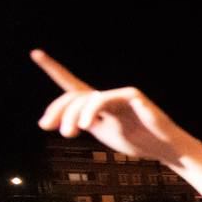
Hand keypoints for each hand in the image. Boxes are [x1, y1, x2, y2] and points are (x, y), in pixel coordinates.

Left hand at [32, 51, 194, 165]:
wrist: (166, 148)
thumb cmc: (138, 140)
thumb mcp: (104, 133)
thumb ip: (82, 123)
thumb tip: (48, 122)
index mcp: (99, 104)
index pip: (72, 84)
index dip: (54, 68)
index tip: (35, 53)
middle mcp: (107, 95)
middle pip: (73, 96)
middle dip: (58, 111)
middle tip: (50, 128)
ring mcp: (120, 94)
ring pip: (86, 98)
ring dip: (73, 115)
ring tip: (69, 133)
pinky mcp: (133, 96)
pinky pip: (104, 100)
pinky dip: (91, 111)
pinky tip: (86, 125)